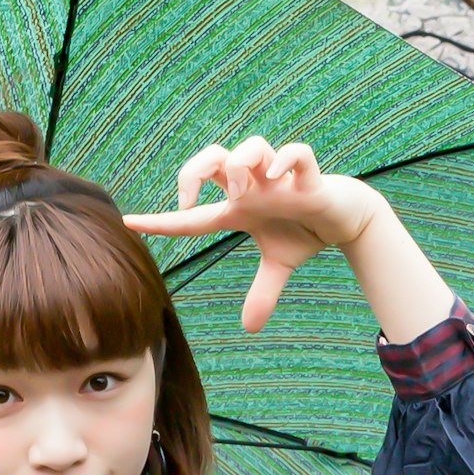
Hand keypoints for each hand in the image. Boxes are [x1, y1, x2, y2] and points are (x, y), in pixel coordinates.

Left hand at [124, 135, 387, 334]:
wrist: (345, 216)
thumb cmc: (303, 230)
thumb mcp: (279, 266)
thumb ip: (262, 292)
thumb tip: (250, 327)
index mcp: (239, 206)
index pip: (193, 214)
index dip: (161, 220)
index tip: (129, 223)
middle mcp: (254, 186)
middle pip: (213, 157)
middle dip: (195, 171)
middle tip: (190, 200)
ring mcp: (280, 179)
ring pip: (251, 147)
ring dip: (241, 164)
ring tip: (244, 193)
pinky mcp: (310, 177)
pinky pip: (297, 153)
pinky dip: (286, 160)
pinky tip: (278, 177)